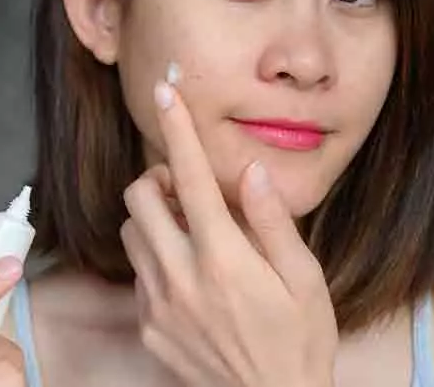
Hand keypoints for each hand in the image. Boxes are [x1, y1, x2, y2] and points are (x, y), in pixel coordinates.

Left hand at [121, 81, 337, 386]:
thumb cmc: (297, 341)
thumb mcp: (303, 280)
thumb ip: (271, 223)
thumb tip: (250, 172)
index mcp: (224, 259)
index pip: (193, 178)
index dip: (177, 129)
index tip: (165, 93)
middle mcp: (181, 276)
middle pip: (139, 197)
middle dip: (157, 178)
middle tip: (185, 188)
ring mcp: (157, 303)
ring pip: (129, 231)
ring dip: (151, 216)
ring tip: (185, 228)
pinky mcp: (146, 324)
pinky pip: (136, 271)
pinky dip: (153, 255)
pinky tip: (183, 271)